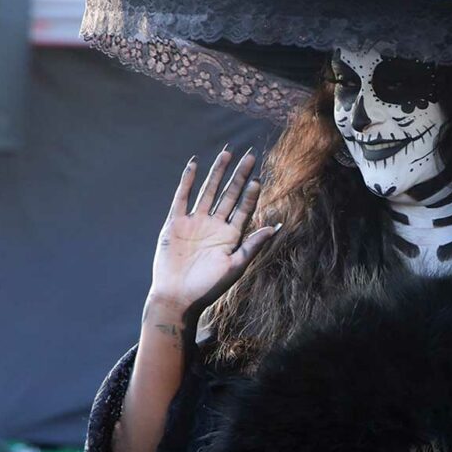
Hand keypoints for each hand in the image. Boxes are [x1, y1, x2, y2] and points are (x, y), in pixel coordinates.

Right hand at [149, 147, 278, 318]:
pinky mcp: (175, 223)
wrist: (178, 298)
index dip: (251, 194)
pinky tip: (195, 164)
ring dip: (218, 173)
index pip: (244, 208)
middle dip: (239, 175)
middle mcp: (215, 225)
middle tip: (250, 156)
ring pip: (208, 191)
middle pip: (229, 194)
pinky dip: (187, 181)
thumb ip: (253, 244)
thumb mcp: (236, 265)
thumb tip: (276, 226)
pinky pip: (182, 197)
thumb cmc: (209, 287)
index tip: (258, 179)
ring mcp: (195, 222)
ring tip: (227, 153)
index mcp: (231, 235)